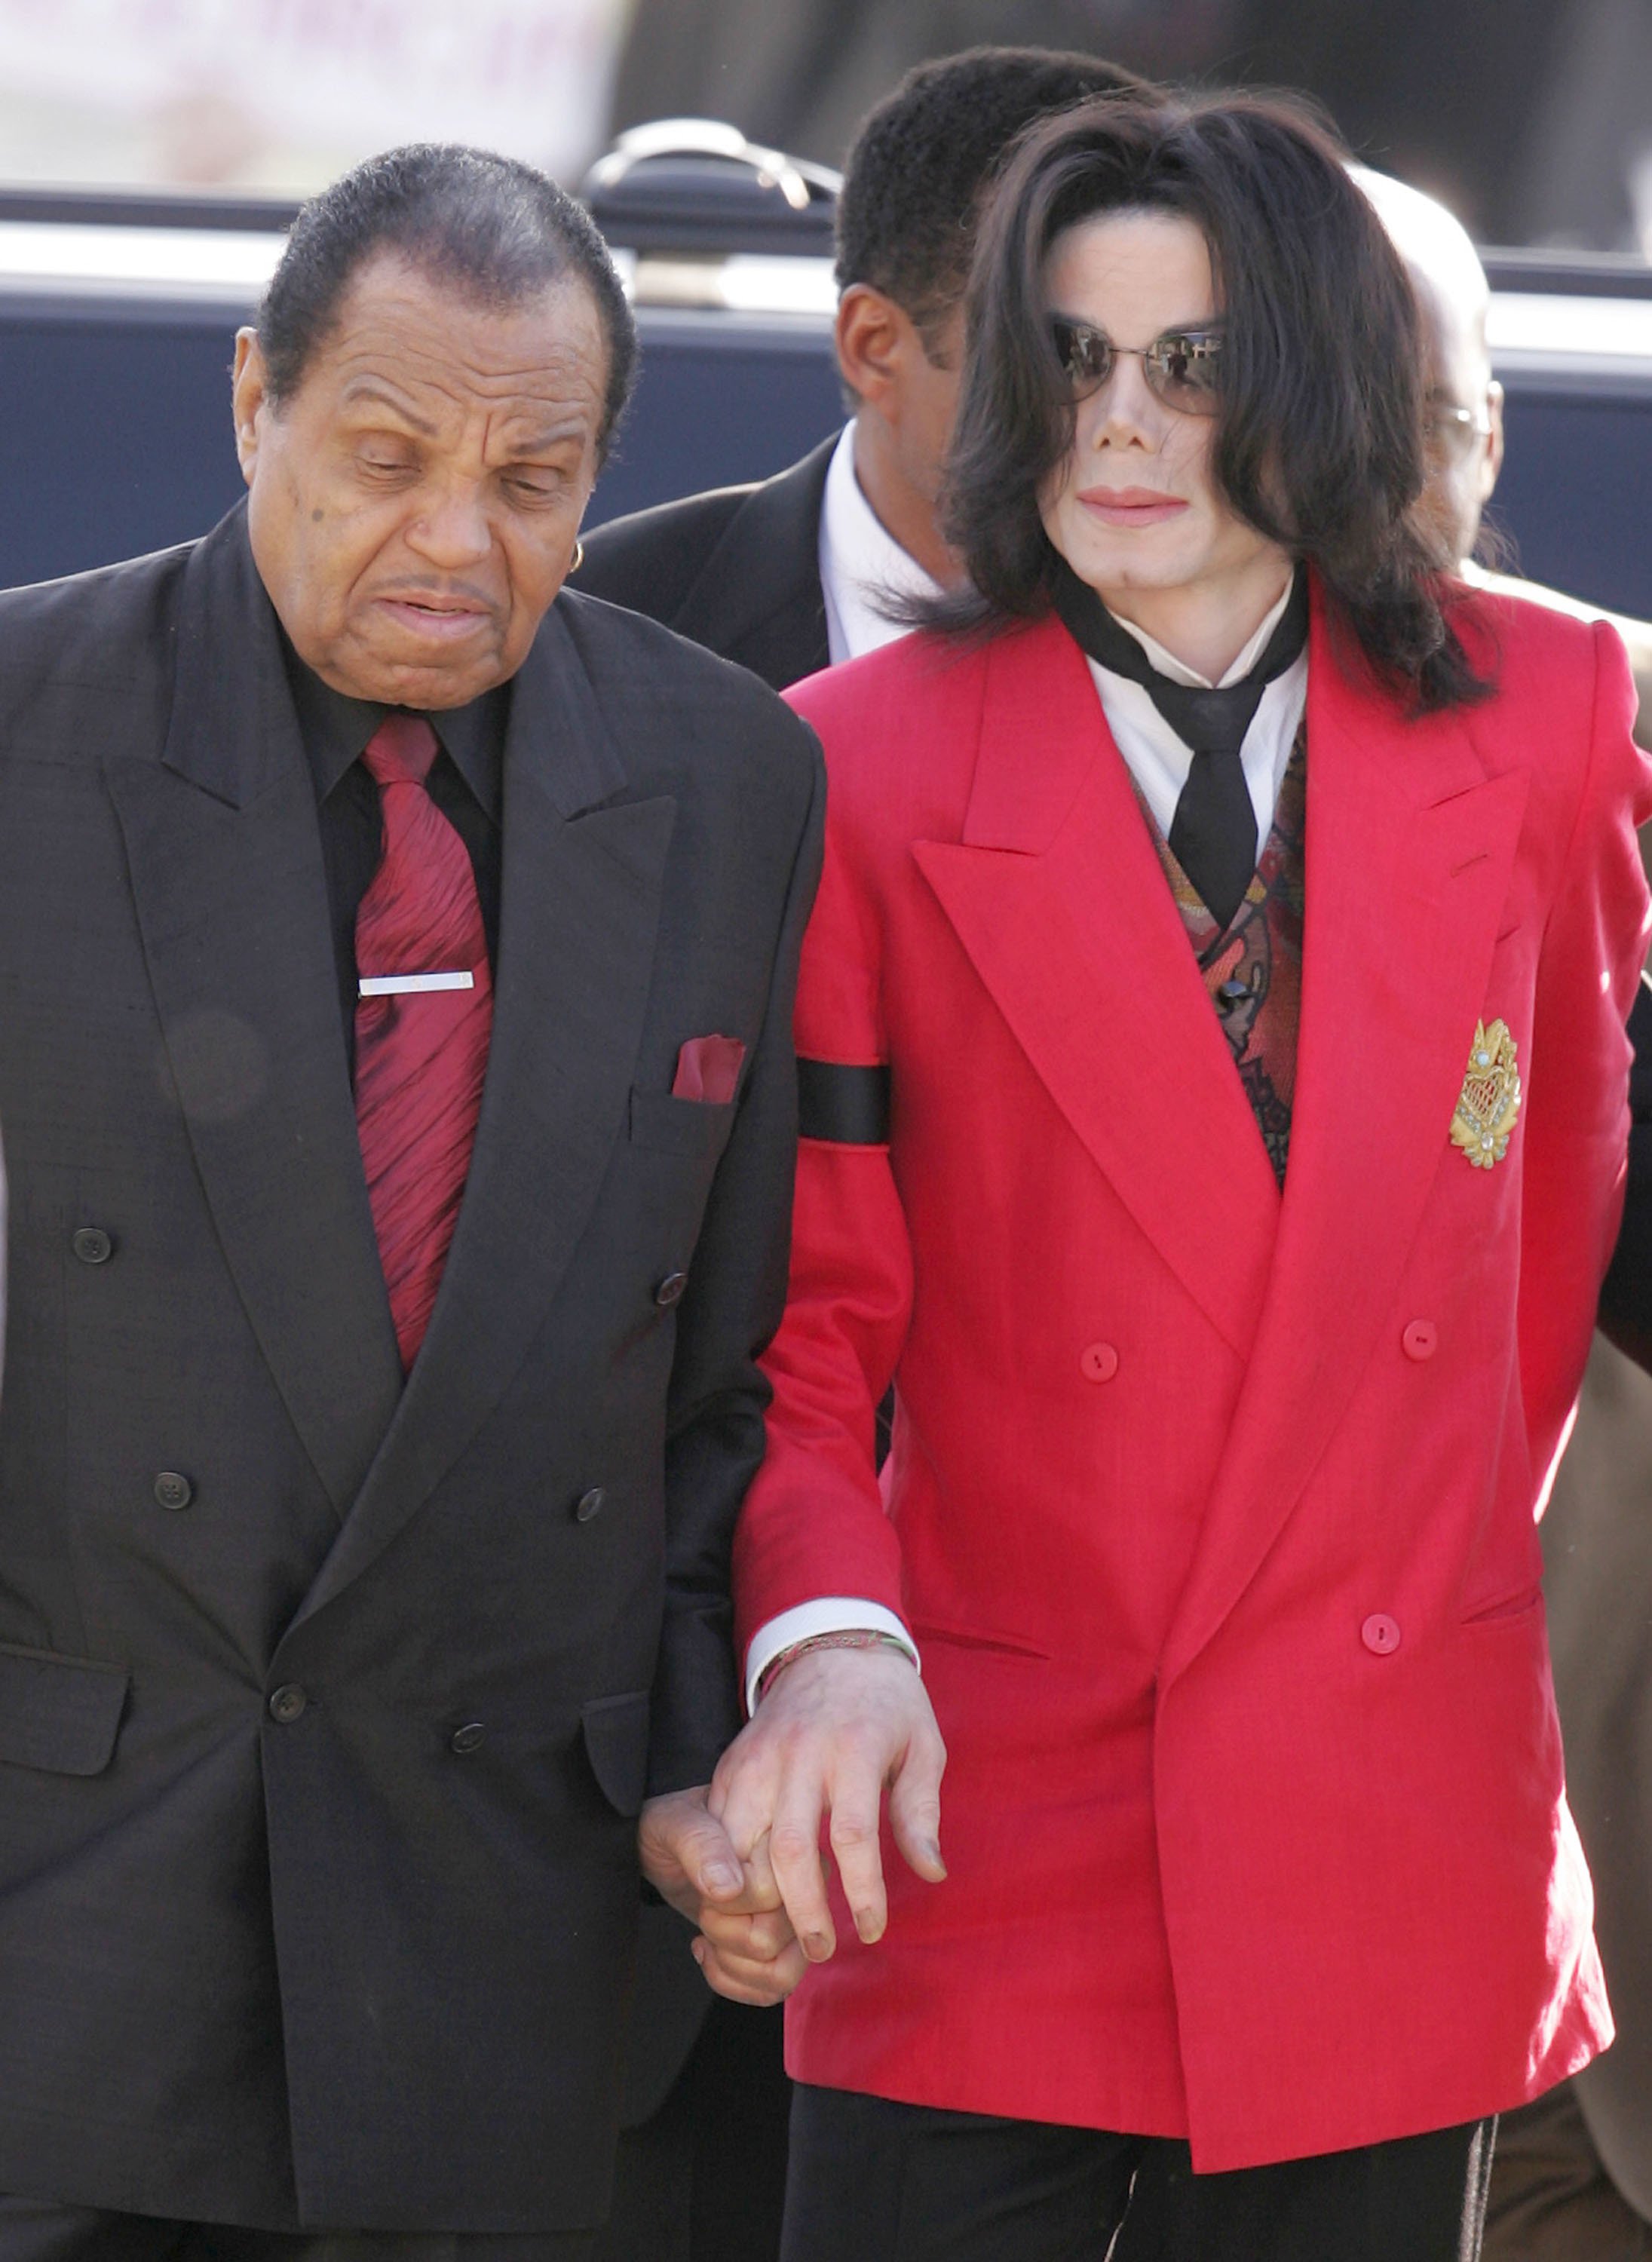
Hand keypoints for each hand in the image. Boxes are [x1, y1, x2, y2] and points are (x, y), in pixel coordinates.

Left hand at [638, 1786, 808, 2005]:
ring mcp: (798, 1917)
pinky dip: (735, 1983)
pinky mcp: (787, 1947)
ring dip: (731, 1964)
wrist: (668, 1849)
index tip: (707, 1885)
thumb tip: (730, 1888)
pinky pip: (776, 1989)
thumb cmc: (672, 1828)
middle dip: (723, 1933)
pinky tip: (711, 1953)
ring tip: (710, 1935)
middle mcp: (802, 1878)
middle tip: (706, 1907)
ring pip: (783, 1974)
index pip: (770, 1894)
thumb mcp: (673, 1825)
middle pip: (773, 1939)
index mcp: (783, 1838)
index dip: (726, 1905)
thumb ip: (700, 1844)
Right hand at [707, 1646, 946, 1965]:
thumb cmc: (888, 1704)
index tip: (872, 1929)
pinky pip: (720, 1825)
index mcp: (855, 1748)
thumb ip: (921, 1812)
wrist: (830, 1646)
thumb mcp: (923, 1747)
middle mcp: (801, 1754)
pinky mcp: (733, 1762)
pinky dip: (729, 1866)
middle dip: (804, 1910)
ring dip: (759, 1896)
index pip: (854, 1835)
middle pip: (790, 1848)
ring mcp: (759, 1757)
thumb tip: (931, 1873)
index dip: (863, 1892)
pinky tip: (750, 1895)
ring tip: (782, 1930)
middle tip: (821, 1948)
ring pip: (742, 1842)